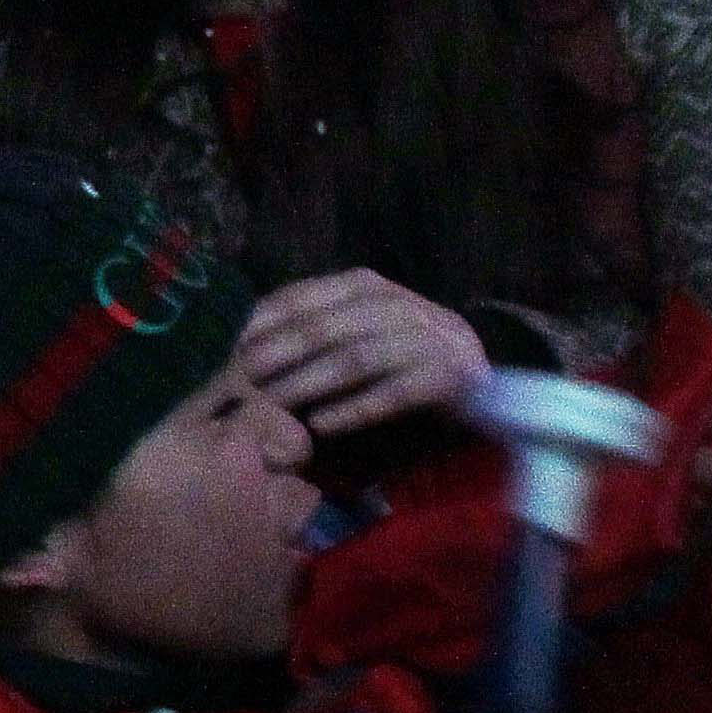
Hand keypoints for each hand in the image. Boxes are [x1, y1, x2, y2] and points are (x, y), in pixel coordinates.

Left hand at [237, 270, 489, 442]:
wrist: (486, 385)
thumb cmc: (401, 362)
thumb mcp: (354, 336)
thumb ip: (312, 334)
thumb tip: (239, 347)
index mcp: (367, 286)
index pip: (303, 297)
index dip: (261, 322)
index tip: (225, 350)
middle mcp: (400, 304)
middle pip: (325, 327)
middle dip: (277, 354)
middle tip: (238, 383)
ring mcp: (431, 338)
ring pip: (357, 357)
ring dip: (309, 382)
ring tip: (272, 406)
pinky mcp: (455, 377)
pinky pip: (396, 392)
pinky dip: (356, 408)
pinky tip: (323, 425)